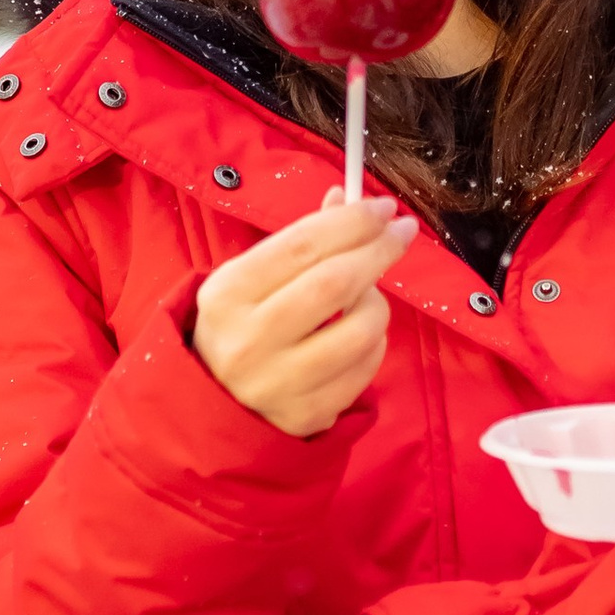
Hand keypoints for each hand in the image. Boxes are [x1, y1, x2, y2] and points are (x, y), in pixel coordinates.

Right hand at [193, 190, 411, 438]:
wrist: (213, 398)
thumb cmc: (239, 322)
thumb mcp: (251, 275)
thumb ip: (301, 239)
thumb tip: (350, 199)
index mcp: (227, 294)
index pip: (303, 246)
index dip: (351, 222)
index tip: (383, 208)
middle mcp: (248, 341)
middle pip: (335, 284)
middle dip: (378, 250)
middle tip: (402, 231)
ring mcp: (278, 385)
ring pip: (360, 330)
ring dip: (377, 302)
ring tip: (368, 294)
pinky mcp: (306, 416)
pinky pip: (365, 369)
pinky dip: (374, 342)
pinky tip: (359, 333)